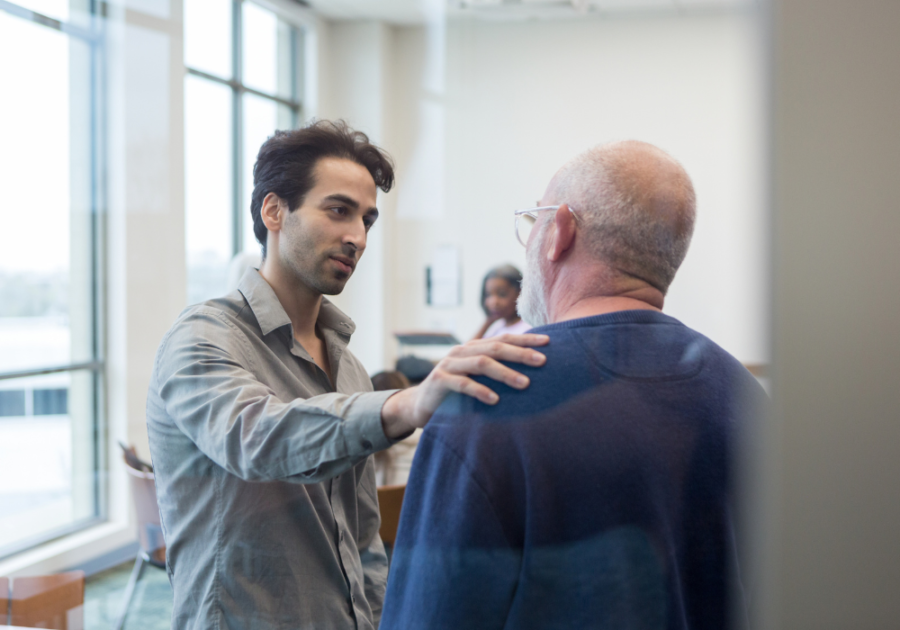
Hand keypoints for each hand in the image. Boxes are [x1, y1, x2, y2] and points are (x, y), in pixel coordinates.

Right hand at [381, 333, 548, 437]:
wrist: (419, 405)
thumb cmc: (455, 393)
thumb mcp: (476, 378)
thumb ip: (495, 372)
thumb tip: (532, 373)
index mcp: (474, 348)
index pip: (504, 338)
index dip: (526, 338)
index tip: (549, 342)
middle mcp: (463, 351)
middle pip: (496, 347)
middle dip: (521, 353)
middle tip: (542, 361)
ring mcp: (450, 364)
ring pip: (482, 363)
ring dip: (505, 373)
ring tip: (525, 383)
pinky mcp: (439, 380)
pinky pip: (462, 384)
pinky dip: (480, 391)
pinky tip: (495, 400)